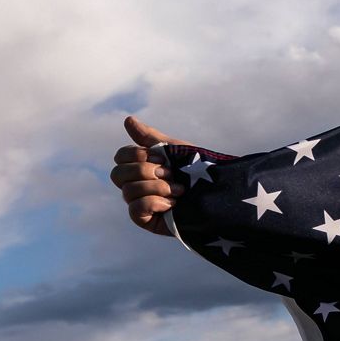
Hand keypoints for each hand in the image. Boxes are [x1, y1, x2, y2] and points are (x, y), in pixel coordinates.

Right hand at [110, 116, 192, 236]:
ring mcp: (142, 204)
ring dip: (156, 187)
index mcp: (143, 166)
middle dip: (146, 171)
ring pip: (127, 192)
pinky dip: (153, 203)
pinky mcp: (149, 221)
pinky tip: (173, 204)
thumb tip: (127, 119)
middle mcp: (139, 184)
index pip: (120, 157)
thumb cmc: (201, 170)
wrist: (222, 192)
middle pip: (117, 175)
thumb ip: (150, 137)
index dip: (137, 155)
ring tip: (180, 190)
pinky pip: (135, 211)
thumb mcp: (175, 149)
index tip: (162, 158)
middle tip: (171, 174)